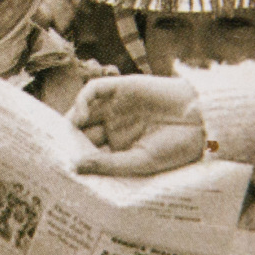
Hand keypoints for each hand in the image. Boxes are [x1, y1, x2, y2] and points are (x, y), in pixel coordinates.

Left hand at [68, 74, 207, 177]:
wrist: (202, 121)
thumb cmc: (176, 147)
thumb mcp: (140, 161)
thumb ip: (108, 164)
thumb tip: (75, 167)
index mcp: (117, 147)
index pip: (86, 150)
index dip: (72, 155)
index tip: (57, 165)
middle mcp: (112, 125)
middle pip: (80, 130)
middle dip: (67, 136)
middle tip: (53, 147)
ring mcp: (115, 106)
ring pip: (84, 109)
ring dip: (72, 118)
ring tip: (67, 131)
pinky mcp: (120, 87)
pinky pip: (95, 89)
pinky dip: (84, 98)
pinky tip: (82, 114)